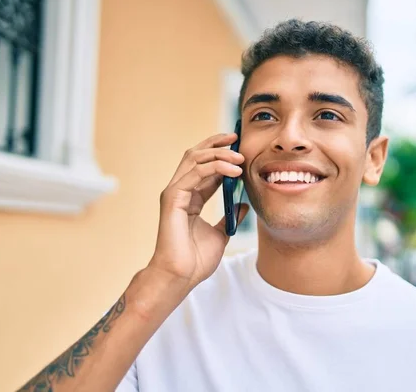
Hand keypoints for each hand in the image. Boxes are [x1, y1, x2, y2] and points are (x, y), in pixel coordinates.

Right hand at [148, 133, 248, 289]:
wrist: (181, 276)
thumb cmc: (196, 260)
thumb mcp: (221, 234)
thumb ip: (230, 217)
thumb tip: (243, 204)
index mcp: (191, 197)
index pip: (205, 167)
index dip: (222, 155)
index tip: (242, 148)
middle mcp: (181, 191)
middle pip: (197, 155)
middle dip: (217, 144)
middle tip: (237, 138)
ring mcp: (175, 192)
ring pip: (195, 159)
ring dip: (219, 154)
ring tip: (240, 157)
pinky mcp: (173, 198)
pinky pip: (195, 173)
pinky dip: (215, 168)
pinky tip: (233, 171)